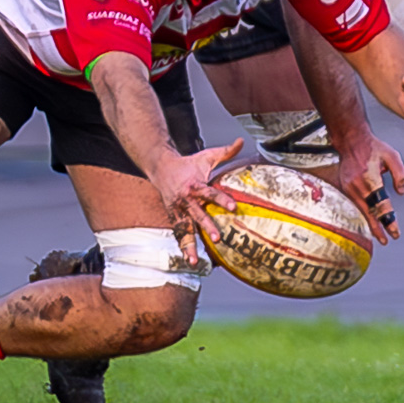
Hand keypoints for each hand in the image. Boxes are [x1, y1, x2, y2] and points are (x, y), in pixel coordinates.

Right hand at [147, 138, 244, 263]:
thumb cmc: (189, 164)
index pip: (209, 192)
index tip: (233, 206)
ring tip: (195, 262)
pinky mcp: (174, 218)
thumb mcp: (207, 156)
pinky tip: (191, 262)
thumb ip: (226, 151)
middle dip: (206, 226)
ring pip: (184, 230)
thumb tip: (242, 141)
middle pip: (197, 215)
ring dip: (189, 246)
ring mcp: (178, 211)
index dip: (221, 199)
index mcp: (194, 185)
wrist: (161, 168)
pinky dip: (184, 247)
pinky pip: (179, 234)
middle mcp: (185, 200)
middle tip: (218, 238)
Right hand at [326, 133, 403, 242]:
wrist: (351, 140)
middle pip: (369, 213)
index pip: (381, 205)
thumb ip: (400, 174)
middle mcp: (358, 186)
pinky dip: (362, 215)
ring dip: (370, 224)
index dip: (389, 220)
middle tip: (386, 239)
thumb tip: (401, 192)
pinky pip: (355, 205)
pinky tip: (368, 221)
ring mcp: (349, 187)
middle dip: (378, 228)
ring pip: (361, 211)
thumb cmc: (372, 147)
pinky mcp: (345, 187)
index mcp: (370, 178)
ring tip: (379, 236)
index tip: (395, 231)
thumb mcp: (392, 155)